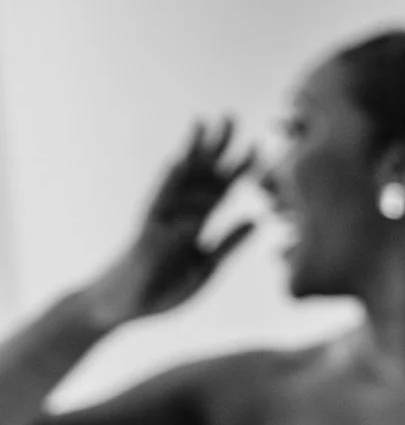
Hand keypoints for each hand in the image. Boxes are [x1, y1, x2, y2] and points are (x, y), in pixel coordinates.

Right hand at [83, 118, 257, 328]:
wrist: (122, 308)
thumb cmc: (163, 287)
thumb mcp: (207, 268)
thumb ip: (228, 244)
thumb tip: (257, 219)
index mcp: (198, 223)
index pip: (223, 189)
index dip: (242, 169)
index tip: (262, 145)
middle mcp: (180, 214)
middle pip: (201, 174)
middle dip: (217, 147)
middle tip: (231, 116)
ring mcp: (161, 220)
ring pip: (179, 180)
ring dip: (192, 152)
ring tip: (202, 124)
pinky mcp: (146, 235)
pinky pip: (157, 207)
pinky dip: (169, 185)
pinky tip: (178, 163)